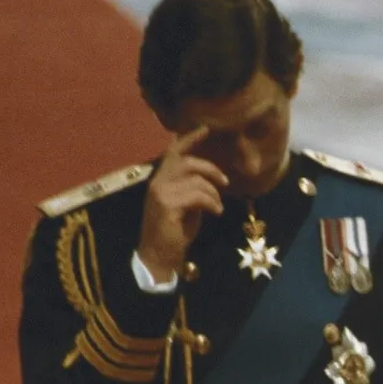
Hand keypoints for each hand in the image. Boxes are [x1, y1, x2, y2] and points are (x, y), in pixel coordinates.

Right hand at [138, 126, 227, 281]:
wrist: (160, 254)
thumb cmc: (175, 231)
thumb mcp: (186, 204)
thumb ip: (192, 188)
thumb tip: (211, 178)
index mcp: (161, 179)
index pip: (173, 152)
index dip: (189, 139)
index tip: (205, 128)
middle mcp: (157, 182)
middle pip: (187, 162)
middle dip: (210, 169)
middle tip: (225, 181)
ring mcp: (160, 192)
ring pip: (196, 180)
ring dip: (213, 193)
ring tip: (217, 207)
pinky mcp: (167, 204)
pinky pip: (197, 195)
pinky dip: (211, 203)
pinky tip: (215, 213)